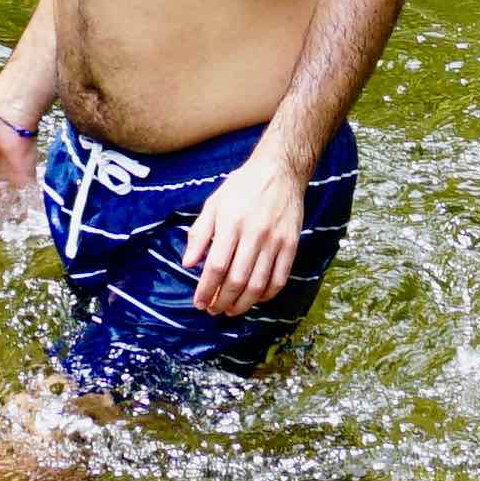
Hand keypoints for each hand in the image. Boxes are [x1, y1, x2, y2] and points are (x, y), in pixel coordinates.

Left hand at [177, 145, 307, 315]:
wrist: (280, 170)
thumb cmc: (242, 187)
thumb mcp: (214, 203)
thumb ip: (199, 233)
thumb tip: (188, 263)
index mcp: (231, 222)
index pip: (216, 266)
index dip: (206, 289)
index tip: (199, 302)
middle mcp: (254, 233)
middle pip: (237, 279)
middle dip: (222, 301)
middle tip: (213, 310)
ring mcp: (276, 240)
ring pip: (258, 284)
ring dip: (242, 304)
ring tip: (230, 310)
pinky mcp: (291, 244)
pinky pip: (280, 279)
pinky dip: (267, 296)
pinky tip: (255, 299)